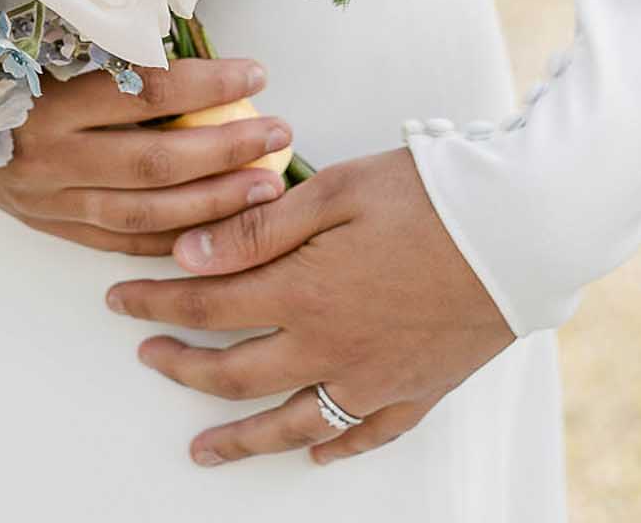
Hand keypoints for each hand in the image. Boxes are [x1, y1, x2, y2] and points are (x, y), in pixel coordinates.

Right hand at [0, 56, 292, 254]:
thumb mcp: (43, 43)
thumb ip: (110, 49)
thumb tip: (196, 41)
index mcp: (48, 98)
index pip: (143, 92)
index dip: (206, 83)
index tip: (256, 72)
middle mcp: (50, 156)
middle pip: (155, 161)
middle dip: (226, 149)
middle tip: (279, 133)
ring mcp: (52, 201)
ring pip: (147, 214)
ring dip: (215, 202)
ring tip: (267, 185)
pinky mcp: (53, 230)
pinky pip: (123, 245)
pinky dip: (175, 240)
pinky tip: (221, 230)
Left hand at [105, 144, 516, 465]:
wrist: (520, 232)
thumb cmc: (429, 196)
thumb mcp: (334, 190)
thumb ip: (259, 227)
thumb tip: (189, 253)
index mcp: (303, 292)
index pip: (207, 304)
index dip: (157, 302)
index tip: (120, 300)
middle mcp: (330, 348)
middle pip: (235, 374)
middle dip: (181, 369)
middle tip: (146, 359)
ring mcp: (374, 379)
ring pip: (290, 423)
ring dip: (239, 439)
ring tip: (203, 449)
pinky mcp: (417, 391)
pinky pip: (363, 436)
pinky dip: (330, 448)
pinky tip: (310, 451)